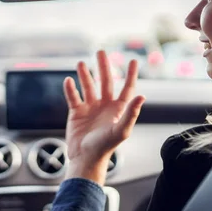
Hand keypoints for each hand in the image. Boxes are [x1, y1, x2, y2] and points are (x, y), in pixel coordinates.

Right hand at [63, 51, 144, 185]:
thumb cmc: (105, 147)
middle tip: (101, 52)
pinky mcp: (76, 113)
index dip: (130, 74)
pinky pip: (73, 97)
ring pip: (88, 87)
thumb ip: (131, 112)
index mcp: (118, 109)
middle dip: (103, 67)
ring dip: (84, 75)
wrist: (85, 158)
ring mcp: (90, 109)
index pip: (126, 88)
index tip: (132, 60)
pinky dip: (70, 89)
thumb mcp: (121, 130)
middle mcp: (105, 106)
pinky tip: (68, 80)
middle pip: (105, 82)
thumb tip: (142, 96)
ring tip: (80, 63)